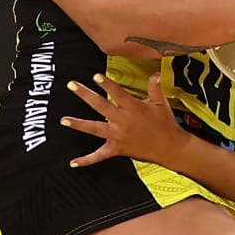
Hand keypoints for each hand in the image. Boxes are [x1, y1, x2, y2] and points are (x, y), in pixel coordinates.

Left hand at [61, 74, 190, 167]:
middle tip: (72, 85)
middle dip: (85, 95)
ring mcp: (118, 136)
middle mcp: (123, 121)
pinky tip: (73, 162)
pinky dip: (86, 160)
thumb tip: (155, 72)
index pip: (117, 93)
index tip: (96, 76)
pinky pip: (99, 156)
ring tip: (64, 120)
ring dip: (78, 124)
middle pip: (100, 106)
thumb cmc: (165, 124)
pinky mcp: (117, 149)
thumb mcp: (161, 103)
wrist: (170, 148)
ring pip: (95, 129)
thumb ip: (155, 87)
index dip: (107, 84)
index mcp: (133, 108)